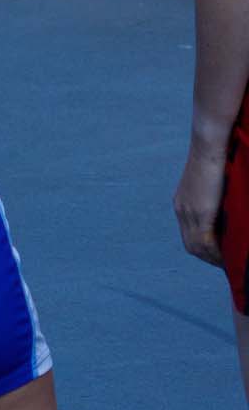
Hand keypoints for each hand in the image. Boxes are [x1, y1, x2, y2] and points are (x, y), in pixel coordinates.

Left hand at [173, 142, 227, 266]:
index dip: (203, 249)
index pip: (189, 235)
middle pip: (191, 245)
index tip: (218, 255)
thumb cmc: (216, 158)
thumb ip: (213, 199)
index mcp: (182, 203)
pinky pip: (205, 241)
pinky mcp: (200, 211)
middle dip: (208, 257)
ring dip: (213, 258)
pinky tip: (228, 257)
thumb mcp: (211, 183)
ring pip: (197, 246)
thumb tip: (224, 209)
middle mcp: (181, 209)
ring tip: (229, 264)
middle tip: (226, 264)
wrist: (209, 145)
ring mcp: (188, 211)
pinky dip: (216, 252)